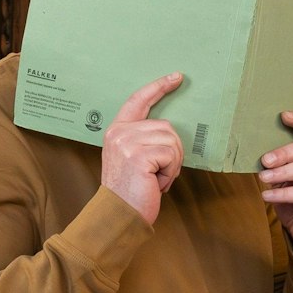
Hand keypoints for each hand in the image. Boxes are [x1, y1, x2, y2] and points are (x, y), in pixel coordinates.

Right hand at [101, 73, 184, 224]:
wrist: (118, 215)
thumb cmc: (130, 191)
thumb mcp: (130, 158)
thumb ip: (142, 139)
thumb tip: (170, 130)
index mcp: (116, 131)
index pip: (138, 100)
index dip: (158, 87)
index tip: (176, 77)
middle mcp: (119, 133)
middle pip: (166, 126)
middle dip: (172, 151)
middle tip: (158, 173)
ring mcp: (127, 143)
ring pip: (172, 141)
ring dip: (172, 164)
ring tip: (155, 179)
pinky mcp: (139, 156)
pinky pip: (171, 155)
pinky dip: (170, 173)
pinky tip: (156, 184)